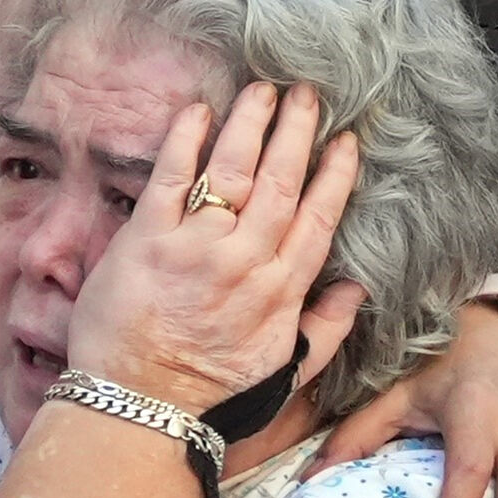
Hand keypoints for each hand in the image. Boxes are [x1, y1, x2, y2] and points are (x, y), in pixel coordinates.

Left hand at [68, 82, 362, 413]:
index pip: (318, 218)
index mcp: (281, 290)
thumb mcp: (285, 373)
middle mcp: (245, 261)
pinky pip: (171, 177)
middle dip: (297, 132)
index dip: (335, 175)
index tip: (346, 142)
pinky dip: (185, 140)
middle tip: (308, 92)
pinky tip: (199, 110)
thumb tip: (357, 288)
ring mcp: (196, 247)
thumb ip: (326, 329)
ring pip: (232, 170)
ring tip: (264, 88)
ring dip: (251, 123)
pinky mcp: (146, 240)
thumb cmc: (210, 396)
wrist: (140, 409)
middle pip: (280, 182)